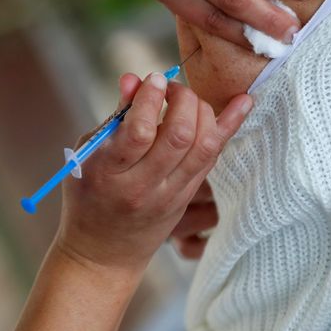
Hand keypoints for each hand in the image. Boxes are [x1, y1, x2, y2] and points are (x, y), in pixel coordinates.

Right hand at [56, 73, 250, 270]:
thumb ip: (113, 118)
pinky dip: (228, 127)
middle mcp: (141, 187)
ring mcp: (169, 195)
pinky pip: (213, 158)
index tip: (153, 78)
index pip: (138, 132)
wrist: (103, 252)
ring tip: (187, 97)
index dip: (150, 99)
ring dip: (201, 110)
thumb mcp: (86, 154)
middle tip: (171, 88)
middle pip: (177, 136)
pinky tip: (244, 102)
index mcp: (108, 173)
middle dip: (181, 99)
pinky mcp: (186, 198)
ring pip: (202, 146)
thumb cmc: (87, 195)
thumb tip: (133, 79)